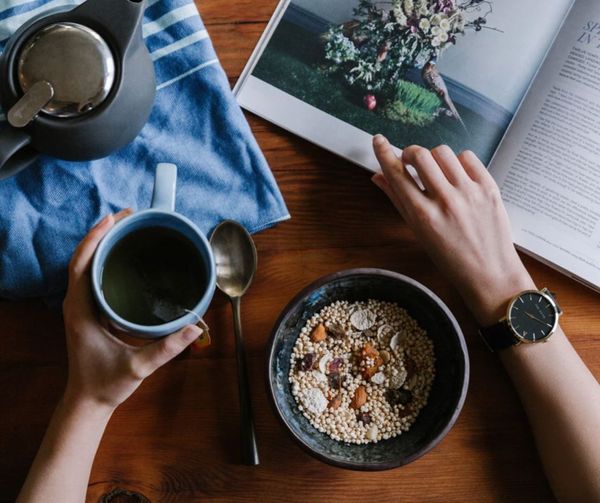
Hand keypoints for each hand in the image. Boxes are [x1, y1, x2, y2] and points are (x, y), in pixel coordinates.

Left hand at [62, 209, 202, 411]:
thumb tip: (195, 327)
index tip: (114, 219)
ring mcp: (80, 306)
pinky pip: (91, 276)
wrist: (88, 400)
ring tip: (126, 227)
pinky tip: (123, 254)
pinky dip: (104, 258)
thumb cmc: (106, 384)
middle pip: (82, 258)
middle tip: (129, 216)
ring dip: (102, 243)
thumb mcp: (138, 366)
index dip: (95, 239)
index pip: (81, 265)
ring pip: (85, 265)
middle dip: (102, 233)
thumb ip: (167, 348)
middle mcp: (76, 304)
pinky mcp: (88, 310)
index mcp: (81, 311)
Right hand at [371, 135, 534, 325]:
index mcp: (423, 215)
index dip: (384, 153)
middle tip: (411, 161)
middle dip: (410, 153)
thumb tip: (378, 176)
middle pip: (420, 155)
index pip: (396, 174)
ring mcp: (469, 192)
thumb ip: (398, 201)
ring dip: (434, 157)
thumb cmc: (450, 258)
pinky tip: (457, 175)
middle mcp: (445, 201)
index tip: (378, 140)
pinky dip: (458, 161)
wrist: (489, 273)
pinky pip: (467, 157)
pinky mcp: (489, 187)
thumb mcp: (418, 232)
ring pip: (443, 152)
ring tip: (437, 171)